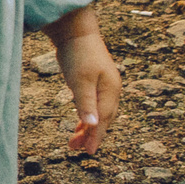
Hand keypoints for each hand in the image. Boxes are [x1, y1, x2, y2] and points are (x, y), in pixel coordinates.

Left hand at [55, 29, 122, 152]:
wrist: (75, 31)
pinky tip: (78, 126)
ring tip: (73, 142)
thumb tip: (92, 125)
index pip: (104, 118)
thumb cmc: (78, 54)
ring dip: (87, 128)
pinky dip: (86, 117)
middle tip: (76, 149)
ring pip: (98, 113)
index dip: (96, 136)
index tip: (89, 152)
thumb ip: (86, 103)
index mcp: (111, 90)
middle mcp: (111, 90)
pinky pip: (93, 106)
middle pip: (103, 118)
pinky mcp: (94, 83)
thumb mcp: (80, 80)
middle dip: (91, 135)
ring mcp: (104, 86)